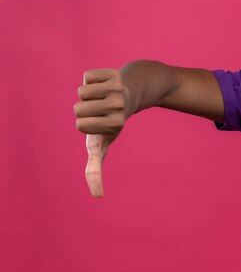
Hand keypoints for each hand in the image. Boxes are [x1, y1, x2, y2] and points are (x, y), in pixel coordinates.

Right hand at [74, 69, 128, 197]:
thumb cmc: (108, 122)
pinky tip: (104, 84)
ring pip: (82, 91)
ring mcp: (118, 90)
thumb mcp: (102, 144)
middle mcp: (119, 108)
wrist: (130, 92)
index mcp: (115, 125)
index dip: (84, 124)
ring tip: (102, 96)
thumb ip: (95, 168)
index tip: (99, 126)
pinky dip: (91, 79)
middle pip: (78, 108)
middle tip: (100, 109)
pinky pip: (88, 76)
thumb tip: (98, 197)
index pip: (81, 125)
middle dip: (83, 108)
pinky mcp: (115, 74)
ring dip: (87, 93)